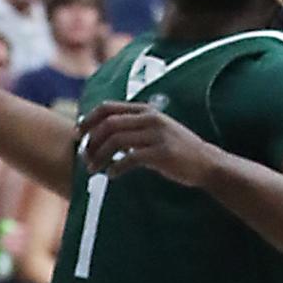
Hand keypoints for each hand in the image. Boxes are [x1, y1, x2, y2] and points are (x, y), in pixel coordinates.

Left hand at [78, 102, 219, 187]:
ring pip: (116, 140)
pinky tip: (111, 175)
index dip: (89, 119)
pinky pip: (130, 158)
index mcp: (146, 110)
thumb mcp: (154, 131)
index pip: (108, 108)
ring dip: (99, 156)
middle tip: (84, 158)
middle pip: (109, 124)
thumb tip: (101, 135)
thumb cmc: (174, 149)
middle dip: (91, 141)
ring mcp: (157, 135)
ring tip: (93, 169)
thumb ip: (132, 129)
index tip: (78, 134)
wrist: (204, 162)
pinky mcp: (161, 153)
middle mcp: (150, 118)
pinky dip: (116, 167)